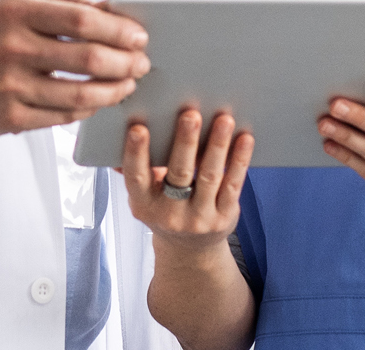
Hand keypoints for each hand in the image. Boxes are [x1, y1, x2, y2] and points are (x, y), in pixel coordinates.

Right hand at [0, 0, 149, 137]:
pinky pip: (63, 116)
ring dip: (114, 91)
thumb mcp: (15, 8)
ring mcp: (10, 86)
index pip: (81, 19)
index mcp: (15, 12)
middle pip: (88, 57)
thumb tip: (114, 12)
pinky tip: (100, 101)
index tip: (139, 36)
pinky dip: (88, 108)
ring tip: (129, 85)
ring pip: (80, 93)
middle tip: (142, 63)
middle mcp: (12, 48)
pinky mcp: (10, 118)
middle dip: (125, 62)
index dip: (118, 29)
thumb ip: (63, 7)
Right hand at [121, 109, 254, 256]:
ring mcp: (199, 218)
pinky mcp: (224, 217)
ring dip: (217, 146)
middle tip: (191, 114)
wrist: (190, 250)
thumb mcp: (144, 196)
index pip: (136, 177)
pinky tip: (245, 139)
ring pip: (209, 176)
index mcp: (144, 204)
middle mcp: (170, 214)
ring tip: (224, 119)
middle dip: (185, 142)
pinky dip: (239, 160)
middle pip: (178, 174)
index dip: (136, 153)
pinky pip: (233, 185)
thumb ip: (136, 168)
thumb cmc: (165, 209)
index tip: (139, 128)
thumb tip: (120, 133)